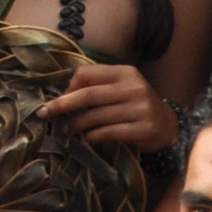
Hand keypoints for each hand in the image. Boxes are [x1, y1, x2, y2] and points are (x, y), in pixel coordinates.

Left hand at [42, 58, 175, 150]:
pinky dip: (92, 136)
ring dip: (76, 125)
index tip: (58, 99)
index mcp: (126, 73)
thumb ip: (96, 87)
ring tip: (68, 130)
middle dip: (62, 105)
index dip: (69, 86)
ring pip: (96, 116)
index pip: (88, 73)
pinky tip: (87, 138)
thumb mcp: (119, 89)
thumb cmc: (134, 105)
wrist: (167, 126)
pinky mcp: (143, 128)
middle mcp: (134, 88)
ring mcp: (140, 108)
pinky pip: (107, 132)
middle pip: (89, 95)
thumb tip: (61, 95)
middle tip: (44, 113)